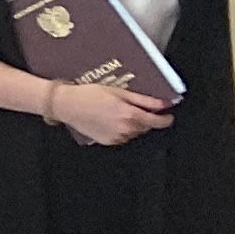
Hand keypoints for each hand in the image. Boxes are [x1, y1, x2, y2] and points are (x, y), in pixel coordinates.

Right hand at [45, 75, 174, 146]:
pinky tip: (109, 120)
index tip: (168, 116)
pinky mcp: (108, 141)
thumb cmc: (90, 94)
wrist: (66, 104)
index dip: (166, 119)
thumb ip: (143, 100)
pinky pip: (122, 137)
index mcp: (130, 115)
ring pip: (134, 132)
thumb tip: (163, 104)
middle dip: (145, 119)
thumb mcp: (118, 92)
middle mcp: (126, 128)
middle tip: (133, 108)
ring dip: (133, 124)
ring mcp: (117, 137)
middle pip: (146, 127)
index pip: (157, 122)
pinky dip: (121, 130)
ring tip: (118, 113)